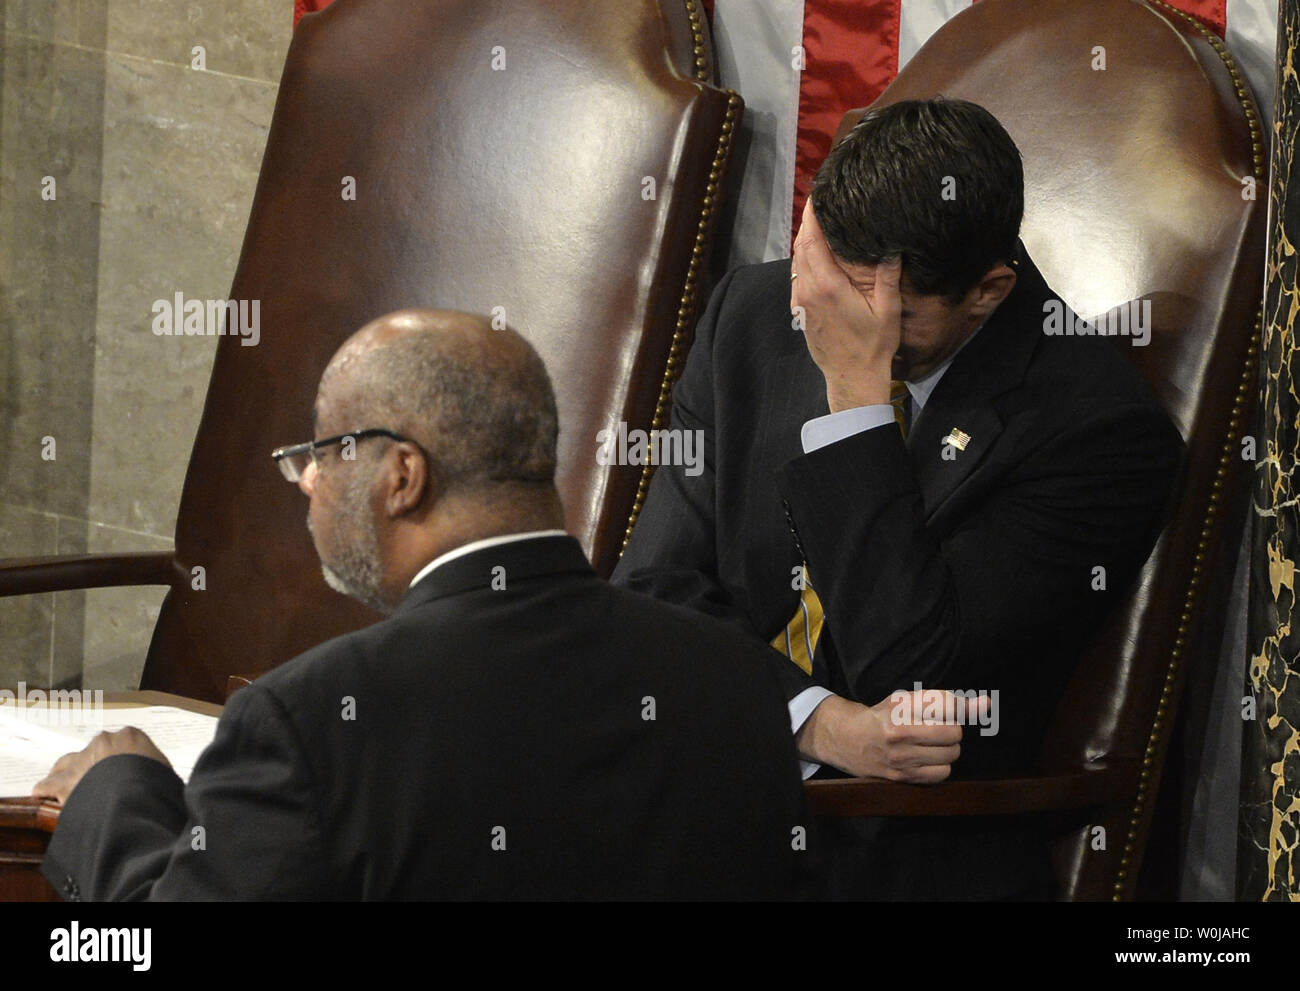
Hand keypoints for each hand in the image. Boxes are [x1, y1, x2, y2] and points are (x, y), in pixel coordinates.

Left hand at [32, 728, 170, 804]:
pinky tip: (42, 797)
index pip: (123, 744)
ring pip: (65, 764)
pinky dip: (45, 791)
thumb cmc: (155, 780)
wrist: (134, 790)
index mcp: (130, 736)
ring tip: (64, 785)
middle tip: (94, 778)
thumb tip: (161, 783)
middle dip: (91, 764)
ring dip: (65, 774)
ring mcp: (81, 761)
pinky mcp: (64, 783)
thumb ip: (156, 771)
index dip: (121, 759)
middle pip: (92, 752)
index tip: (124, 771)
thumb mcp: (165, 770)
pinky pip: (47, 786)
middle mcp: (103, 744)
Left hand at [791, 197, 900, 412]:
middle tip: (820, 203)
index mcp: (827, 286)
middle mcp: (808, 291)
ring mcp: (801, 302)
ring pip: (796, 262)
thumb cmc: (872, 346)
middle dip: (808, 224)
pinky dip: (803, 262)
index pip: (812, 241)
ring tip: (818, 225)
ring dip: (804, 242)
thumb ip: (887, 275)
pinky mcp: (800, 312)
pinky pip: (797, 279)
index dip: (813, 217)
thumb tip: (891, 246)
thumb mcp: (886, 309)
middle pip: (800, 247)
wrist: (852, 379)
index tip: (819, 197)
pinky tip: (815, 256)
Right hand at [795, 691, 986, 781]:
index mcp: (902, 707)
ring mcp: (901, 757)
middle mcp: (900, 732)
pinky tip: (927, 759)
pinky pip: (942, 774)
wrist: (849, 739)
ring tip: (931, 744)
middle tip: (938, 728)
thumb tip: (987, 704)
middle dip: (952, 730)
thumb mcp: (910, 700)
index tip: (946, 710)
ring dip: (947, 749)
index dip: (955, 707)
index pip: (948, 704)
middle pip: (954, 732)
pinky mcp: (902, 776)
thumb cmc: (884, 716)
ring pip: (951, 754)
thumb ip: (951, 702)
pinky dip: (941, 766)